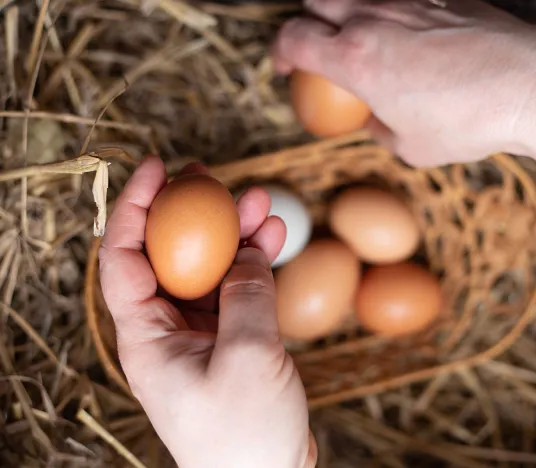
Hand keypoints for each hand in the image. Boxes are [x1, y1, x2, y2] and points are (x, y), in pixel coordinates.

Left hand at [99, 155, 316, 467]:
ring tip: (261, 201)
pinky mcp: (231, 337)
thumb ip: (246, 294)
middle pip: (167, 255)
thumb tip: (246, 247)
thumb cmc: (244, 434)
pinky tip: (274, 236)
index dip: (133, 208)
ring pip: (209, 267)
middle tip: (209, 174)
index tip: (156, 168)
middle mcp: (167, 329)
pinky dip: (255, 261)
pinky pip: (237, 288)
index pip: (123, 259)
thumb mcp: (248, 356)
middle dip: (188, 211)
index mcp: (147, 337)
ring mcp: (200, 332)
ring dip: (233, 233)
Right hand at [272, 0, 535, 166]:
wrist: (530, 88)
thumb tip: (372, 117)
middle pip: (315, 0)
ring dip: (346, 14)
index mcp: (354, 58)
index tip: (283, 66)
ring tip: (359, 40)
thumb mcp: (409, 146)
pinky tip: (408, 36)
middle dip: (307, 23)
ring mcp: (410, 1)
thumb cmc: (467, 124)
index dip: (279, 51)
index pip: (292, 37)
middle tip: (316, 48)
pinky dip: (389, 13)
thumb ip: (378, 127)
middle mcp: (374, 19)